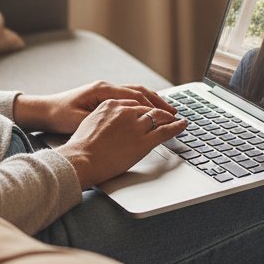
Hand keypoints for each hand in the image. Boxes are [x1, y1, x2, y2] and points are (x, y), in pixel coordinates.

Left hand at [14, 80, 178, 133]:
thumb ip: (105, 117)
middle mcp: (106, 87)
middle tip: (175, 112)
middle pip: (139, 91)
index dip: (154, 107)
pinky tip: (148, 111)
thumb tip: (129, 117)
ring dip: (152, 100)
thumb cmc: (60, 116)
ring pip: (134, 92)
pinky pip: (127, 96)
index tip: (169, 116)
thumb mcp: (83, 119)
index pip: (136, 97)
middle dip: (158, 102)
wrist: (44, 111)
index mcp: (103, 91)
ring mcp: (104, 90)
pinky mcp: (102, 95)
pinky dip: (141, 102)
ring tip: (167, 110)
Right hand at [57, 99, 186, 188]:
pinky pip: (165, 131)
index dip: (143, 108)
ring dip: (169, 118)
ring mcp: (136, 125)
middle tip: (167, 114)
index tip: (148, 111)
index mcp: (111, 104)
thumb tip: (109, 123)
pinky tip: (183, 125)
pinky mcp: (144, 140)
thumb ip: (103, 118)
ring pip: (158, 117)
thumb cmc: (81, 147)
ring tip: (176, 119)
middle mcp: (125, 111)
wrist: (82, 159)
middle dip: (158, 111)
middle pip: (147, 108)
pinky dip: (177, 127)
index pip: (133, 103)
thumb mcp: (89, 122)